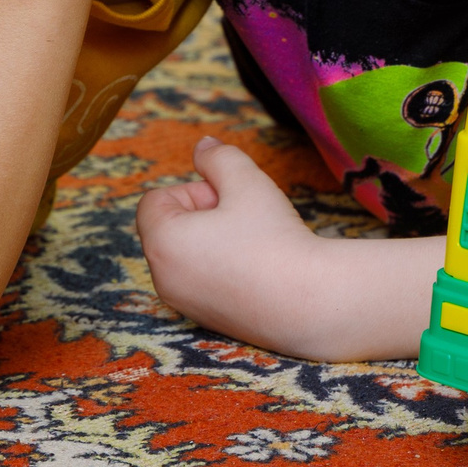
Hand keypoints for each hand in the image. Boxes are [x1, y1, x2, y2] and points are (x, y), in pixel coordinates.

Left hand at [137, 139, 445, 361]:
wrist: (310, 303)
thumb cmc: (275, 240)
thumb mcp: (247, 181)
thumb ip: (218, 157)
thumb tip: (202, 146)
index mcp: (162, 241)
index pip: (156, 200)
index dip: (194, 191)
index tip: (228, 201)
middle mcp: (162, 277)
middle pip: (168, 227)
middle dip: (201, 215)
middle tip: (242, 220)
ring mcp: (181, 302)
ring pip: (185, 254)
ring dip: (211, 240)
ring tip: (251, 245)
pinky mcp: (203, 319)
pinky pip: (200, 281)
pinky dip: (219, 268)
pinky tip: (255, 270)